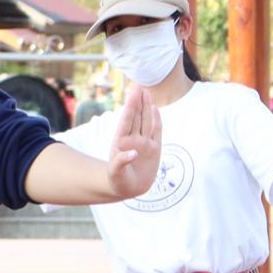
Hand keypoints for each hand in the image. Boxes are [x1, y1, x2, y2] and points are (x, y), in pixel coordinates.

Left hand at [103, 83, 162, 199]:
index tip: (133, 92)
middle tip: (139, 85)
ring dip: (146, 107)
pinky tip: (155, 109)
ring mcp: (143, 143)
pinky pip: (156, 132)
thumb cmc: (118, 180)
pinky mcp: (153, 149)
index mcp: (122, 142)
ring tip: (146, 92)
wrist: (128, 188)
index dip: (131, 106)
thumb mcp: (116, 174)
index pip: (127, 120)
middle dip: (138, 101)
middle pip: (137, 116)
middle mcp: (133, 139)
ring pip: (146, 121)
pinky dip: (156, 120)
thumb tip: (132, 153)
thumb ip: (121, 163)